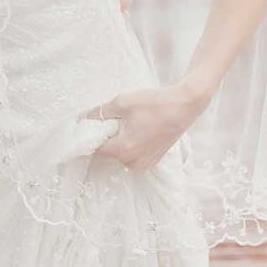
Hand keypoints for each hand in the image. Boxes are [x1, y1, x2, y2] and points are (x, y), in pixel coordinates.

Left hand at [90, 81, 208, 173]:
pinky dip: (131, 144)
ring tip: (132, 122)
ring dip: (119, 140)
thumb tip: (81, 119)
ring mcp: (145, 164)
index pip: (95, 148)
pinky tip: (140, 128)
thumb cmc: (155, 103)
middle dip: (107, 136)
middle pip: (108, 151)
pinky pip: (133, 155)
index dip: (92, 134)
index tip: (94, 122)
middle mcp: (133, 162)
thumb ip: (99, 113)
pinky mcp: (153, 161)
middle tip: (117, 119)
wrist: (185, 106)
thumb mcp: (122, 103)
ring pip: (120, 153)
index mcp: (124, 150)